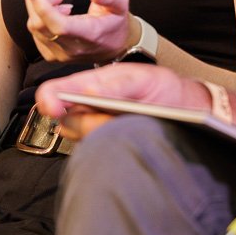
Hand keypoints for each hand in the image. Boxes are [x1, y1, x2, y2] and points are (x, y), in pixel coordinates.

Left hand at [23, 0, 135, 63]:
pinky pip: (35, 33)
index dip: (42, 6)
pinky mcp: (51, 54)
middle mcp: (71, 49)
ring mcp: (59, 54)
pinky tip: (55, 9)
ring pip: (35, 28)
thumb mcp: (121, 3)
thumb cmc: (116, 22)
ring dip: (39, 5)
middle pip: (40, 24)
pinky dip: (39, 16)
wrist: (115, 45)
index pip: (59, 25)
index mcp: (89, 36)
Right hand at [35, 64, 207, 140]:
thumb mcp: (142, 80)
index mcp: (89, 86)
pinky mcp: (109, 150)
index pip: (56, 92)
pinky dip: (115, 149)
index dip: (50, 100)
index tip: (54, 108)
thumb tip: (88, 91)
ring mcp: (97, 132)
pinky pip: (102, 154)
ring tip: (134, 123)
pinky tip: (134, 138)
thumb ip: (116, 86)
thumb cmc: (160, 89)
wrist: (185, 110)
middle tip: (117, 118)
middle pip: (69, 123)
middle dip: (89, 123)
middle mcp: (87, 111)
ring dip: (106, 134)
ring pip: (86, 140)